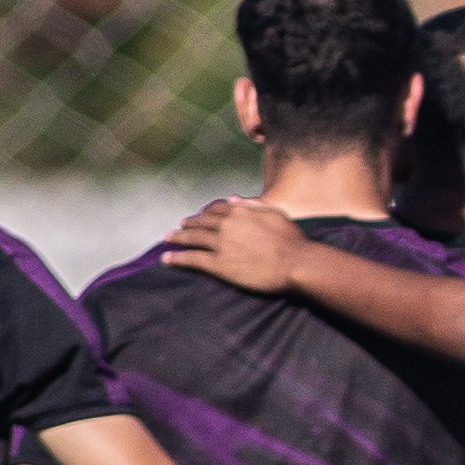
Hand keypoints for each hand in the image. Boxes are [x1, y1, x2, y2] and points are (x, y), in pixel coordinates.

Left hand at [162, 196, 313, 292]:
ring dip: (177, 238)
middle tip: (178, 226)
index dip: (205, 213)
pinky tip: (167, 259)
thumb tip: (234, 199)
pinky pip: (193, 259)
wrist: (297, 263)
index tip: (199, 216)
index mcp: (240, 212)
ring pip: (192, 238)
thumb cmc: (293, 241)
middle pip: (201, 223)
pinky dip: (177, 258)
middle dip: (188, 224)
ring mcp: (221, 244)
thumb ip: (253, 205)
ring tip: (168, 239)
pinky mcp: (219, 264)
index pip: (216, 210)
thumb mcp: (275, 214)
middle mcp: (227, 225)